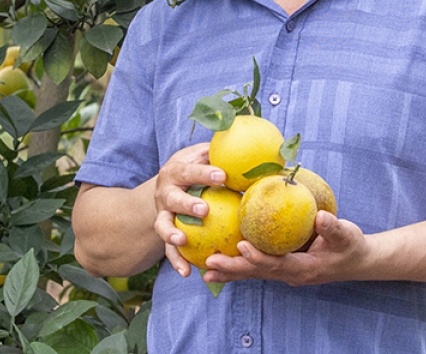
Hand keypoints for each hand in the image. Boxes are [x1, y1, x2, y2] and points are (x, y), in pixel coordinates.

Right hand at [151, 142, 225, 277]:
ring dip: (171, 234)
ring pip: (162, 225)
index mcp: (176, 170)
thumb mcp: (206, 156)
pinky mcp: (163, 231)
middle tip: (204, 210)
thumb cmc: (197, 167)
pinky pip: (168, 249)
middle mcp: (165, 191)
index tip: (222, 175)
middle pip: (173, 198)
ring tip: (183, 241)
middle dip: (187, 204)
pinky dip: (176, 261)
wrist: (168, 183)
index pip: (190, 170)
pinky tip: (188, 273)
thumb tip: (264, 153)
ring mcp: (161, 212)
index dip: (204, 173)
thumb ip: (226, 155)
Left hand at [203, 211, 368, 286]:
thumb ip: (333, 227)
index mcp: (304, 268)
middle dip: (234, 269)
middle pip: (258, 273)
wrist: (356, 261)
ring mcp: (285, 273)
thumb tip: (321, 217)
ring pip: (254, 274)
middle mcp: (290, 274)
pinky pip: (256, 268)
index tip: (241, 247)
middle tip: (209, 264)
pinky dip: (238, 266)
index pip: (277, 264)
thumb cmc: (351, 246)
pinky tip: (219, 263)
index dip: (258, 257)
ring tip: (205, 272)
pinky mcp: (281, 268)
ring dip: (230, 272)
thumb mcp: (347, 235)